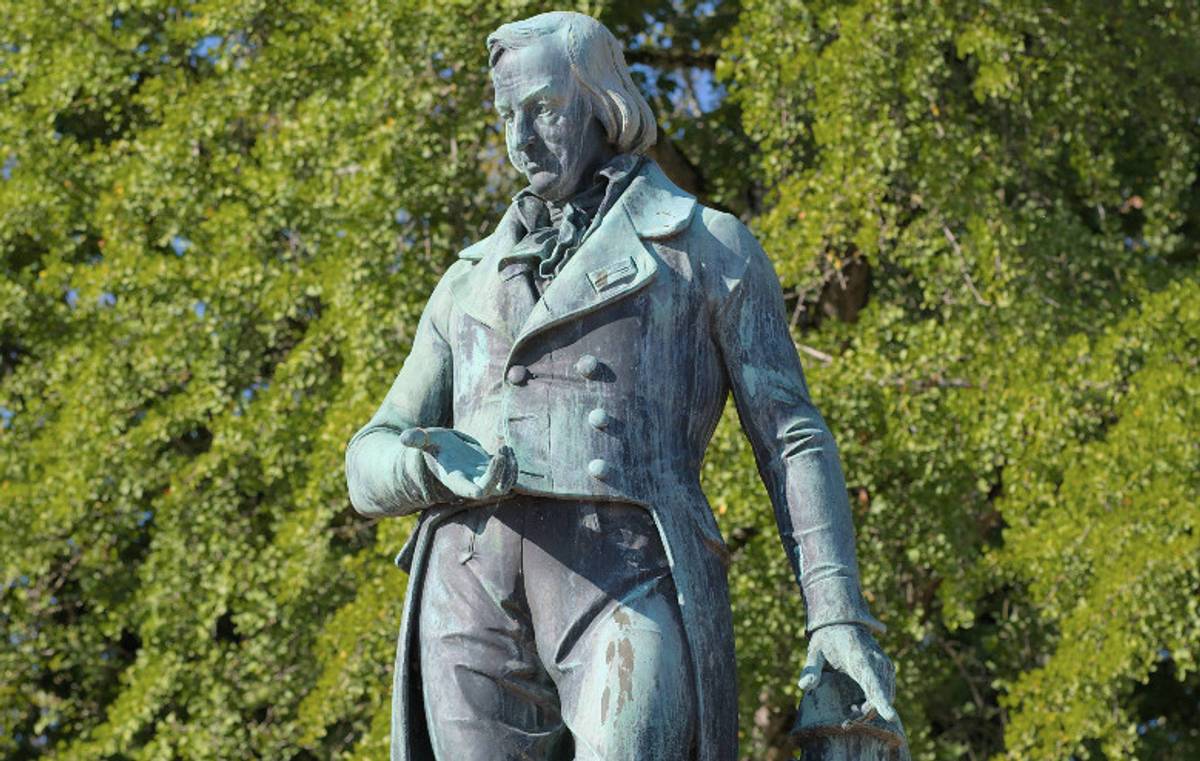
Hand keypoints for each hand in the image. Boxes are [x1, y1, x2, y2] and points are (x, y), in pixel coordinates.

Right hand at [399, 427, 516, 501]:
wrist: (443, 453)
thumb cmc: (434, 446)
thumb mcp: (426, 440)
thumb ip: (417, 439)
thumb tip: (403, 438)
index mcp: (457, 480)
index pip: (474, 491)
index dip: (486, 484)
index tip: (494, 461)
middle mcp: (472, 484)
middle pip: (494, 489)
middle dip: (501, 473)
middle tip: (501, 452)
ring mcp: (484, 480)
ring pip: (506, 485)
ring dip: (511, 469)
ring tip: (505, 448)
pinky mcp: (492, 473)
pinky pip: (509, 476)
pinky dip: (513, 465)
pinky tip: (507, 448)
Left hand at [798, 623, 896, 722]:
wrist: (844, 622)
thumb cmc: (827, 639)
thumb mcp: (814, 650)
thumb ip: (811, 668)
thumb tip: (804, 687)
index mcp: (858, 657)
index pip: (872, 682)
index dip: (881, 700)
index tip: (890, 716)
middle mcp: (876, 661)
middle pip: (878, 696)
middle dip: (865, 714)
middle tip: (845, 723)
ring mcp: (884, 665)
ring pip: (885, 696)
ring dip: (869, 710)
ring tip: (849, 710)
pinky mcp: (887, 669)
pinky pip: (886, 692)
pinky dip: (875, 703)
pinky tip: (858, 704)